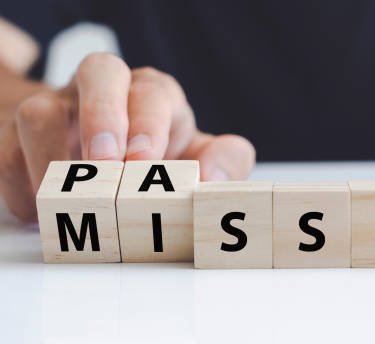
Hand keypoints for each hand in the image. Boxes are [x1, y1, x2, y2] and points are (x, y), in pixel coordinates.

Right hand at [0, 53, 254, 221]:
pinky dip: (21, 186)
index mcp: (153, 95)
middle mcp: (106, 93)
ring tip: (67, 202)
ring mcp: (59, 111)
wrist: (99, 154)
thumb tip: (214, 178)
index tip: (147, 161)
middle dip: (103, 116)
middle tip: (107, 163)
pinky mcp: (19, 136)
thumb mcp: (199, 158)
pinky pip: (5, 152)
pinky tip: (42, 212)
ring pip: (40, 110)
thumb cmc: (158, 157)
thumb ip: (225, 160)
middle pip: (101, 71)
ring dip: (51, 159)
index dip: (150, 122)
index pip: (155, 90)